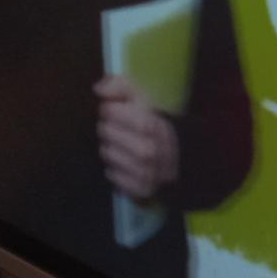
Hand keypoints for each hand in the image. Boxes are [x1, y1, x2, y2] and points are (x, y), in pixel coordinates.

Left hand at [95, 76, 178, 201]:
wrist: (178, 158)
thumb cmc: (152, 125)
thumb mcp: (142, 101)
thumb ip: (121, 87)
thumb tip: (98, 89)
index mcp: (155, 124)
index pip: (121, 114)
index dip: (111, 111)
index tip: (109, 109)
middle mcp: (153, 150)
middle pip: (110, 135)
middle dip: (107, 129)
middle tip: (111, 129)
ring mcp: (149, 173)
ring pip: (109, 156)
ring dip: (108, 150)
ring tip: (116, 146)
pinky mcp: (143, 190)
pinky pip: (114, 177)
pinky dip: (113, 171)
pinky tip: (119, 165)